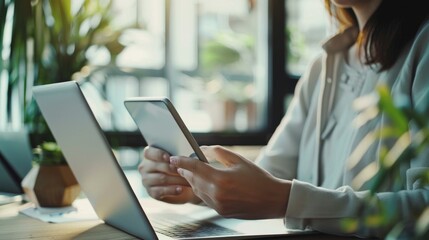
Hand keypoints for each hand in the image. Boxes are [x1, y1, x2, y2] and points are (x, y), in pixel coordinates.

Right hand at [139, 146, 199, 203]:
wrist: (185, 183)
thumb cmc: (180, 166)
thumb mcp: (179, 158)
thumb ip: (176, 156)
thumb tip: (178, 157)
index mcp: (149, 154)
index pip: (149, 152)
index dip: (158, 154)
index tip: (169, 158)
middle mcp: (145, 167)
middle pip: (156, 166)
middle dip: (171, 168)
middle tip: (183, 169)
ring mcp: (146, 180)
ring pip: (160, 178)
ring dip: (175, 179)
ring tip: (186, 180)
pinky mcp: (151, 192)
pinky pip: (160, 191)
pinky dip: (172, 190)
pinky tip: (180, 189)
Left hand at [169, 145, 290, 218]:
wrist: (273, 199)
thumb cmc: (258, 178)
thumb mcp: (239, 160)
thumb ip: (218, 152)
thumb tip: (203, 149)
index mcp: (221, 179)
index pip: (195, 168)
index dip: (182, 162)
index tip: (174, 158)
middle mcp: (217, 194)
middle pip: (193, 180)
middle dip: (186, 171)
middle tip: (179, 164)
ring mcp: (219, 205)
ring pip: (197, 191)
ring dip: (192, 181)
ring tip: (189, 173)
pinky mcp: (221, 212)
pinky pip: (205, 199)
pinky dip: (201, 190)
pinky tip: (202, 184)